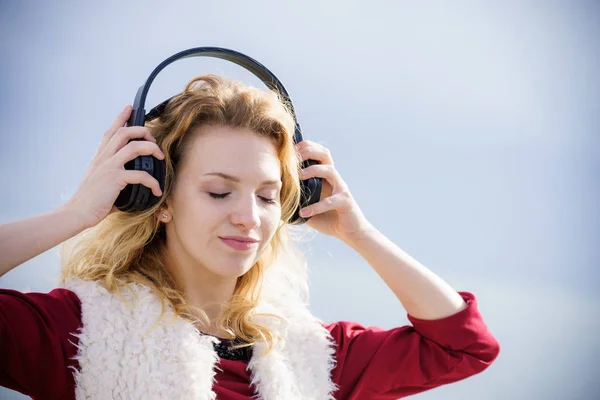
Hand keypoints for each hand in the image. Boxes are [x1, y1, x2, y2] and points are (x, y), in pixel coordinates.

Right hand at [63, 105, 164, 228]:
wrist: (77, 212)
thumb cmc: (92, 200)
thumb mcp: (101, 181)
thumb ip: (115, 174)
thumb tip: (133, 178)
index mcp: (100, 157)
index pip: (110, 131)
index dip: (120, 118)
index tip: (129, 107)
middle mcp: (104, 158)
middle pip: (124, 133)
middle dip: (143, 131)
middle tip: (153, 139)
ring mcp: (109, 167)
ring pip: (134, 147)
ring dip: (151, 148)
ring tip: (160, 157)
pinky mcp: (115, 179)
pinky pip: (140, 175)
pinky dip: (153, 182)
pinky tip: (157, 190)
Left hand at [296, 140, 372, 240]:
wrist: (349, 232)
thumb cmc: (327, 217)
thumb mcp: (308, 206)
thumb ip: (296, 199)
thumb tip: (276, 198)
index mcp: (325, 176)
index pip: (317, 154)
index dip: (305, 148)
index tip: (290, 150)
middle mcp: (334, 179)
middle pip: (325, 155)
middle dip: (309, 152)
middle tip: (294, 157)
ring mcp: (341, 189)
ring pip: (330, 171)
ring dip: (313, 170)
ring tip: (298, 176)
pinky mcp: (346, 202)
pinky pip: (331, 201)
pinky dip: (316, 207)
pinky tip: (304, 212)